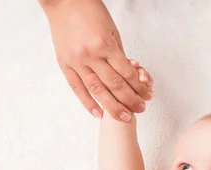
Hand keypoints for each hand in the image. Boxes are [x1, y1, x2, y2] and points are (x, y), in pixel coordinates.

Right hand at [44, 0, 151, 120]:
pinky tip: (98, 113)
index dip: (138, 87)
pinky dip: (87, 102)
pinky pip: (76, 87)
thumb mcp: (112, 31)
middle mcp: (90, 55)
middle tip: (140, 110)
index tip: (146, 95)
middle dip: (129, 100)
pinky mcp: (64, 63)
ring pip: (96, 90)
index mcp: (105, 45)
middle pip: (114, 85)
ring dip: (111, 106)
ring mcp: (76, 61)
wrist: (64, 1)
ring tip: (124, 117)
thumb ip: (118, 54)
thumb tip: (129, 75)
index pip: (126, 73)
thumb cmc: (91, 12)